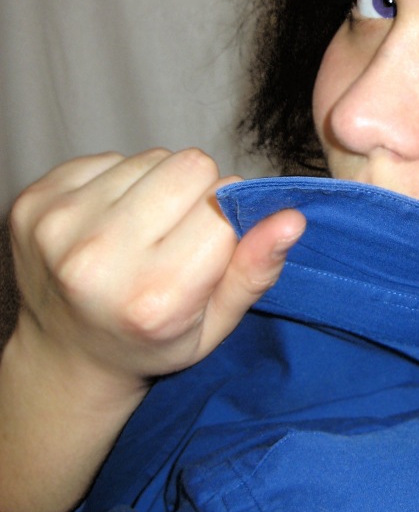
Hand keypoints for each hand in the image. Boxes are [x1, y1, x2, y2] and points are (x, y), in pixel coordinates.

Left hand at [9, 148, 304, 391]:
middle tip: (173, 238)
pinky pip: (109, 157)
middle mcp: (97, 259)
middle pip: (190, 166)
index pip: (223, 210)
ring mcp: (58, 225)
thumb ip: (255, 272)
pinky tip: (108, 223)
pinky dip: (118, 184)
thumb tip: (292, 219)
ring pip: (151, 157)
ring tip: (139, 232)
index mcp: (152, 298)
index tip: (207, 253)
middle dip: (196, 195)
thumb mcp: (214, 327)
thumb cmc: (148, 341)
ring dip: (156, 188)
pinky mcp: (33, 200)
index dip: (227, 223)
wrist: (65, 354)